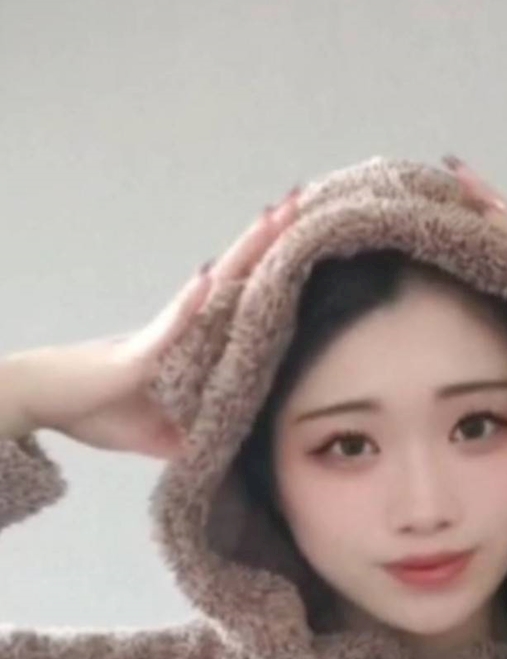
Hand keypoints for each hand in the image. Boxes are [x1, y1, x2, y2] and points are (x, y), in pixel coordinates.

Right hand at [3, 190, 299, 456]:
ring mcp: (163, 335)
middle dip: (269, 242)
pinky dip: (188, 306)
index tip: (307, 242)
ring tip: (273, 218)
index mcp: (195, 345)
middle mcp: (184, 328)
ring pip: (212, 288)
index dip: (273, 274)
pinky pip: (168, 327)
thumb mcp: (165, 437)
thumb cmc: (100, 411)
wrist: (47, 406)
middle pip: (236, 278)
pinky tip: (209, 279)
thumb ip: (199, 437)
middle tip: (302, 202)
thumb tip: (236, 456)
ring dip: (241, 254)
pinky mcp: (137, 352)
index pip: (242, 302)